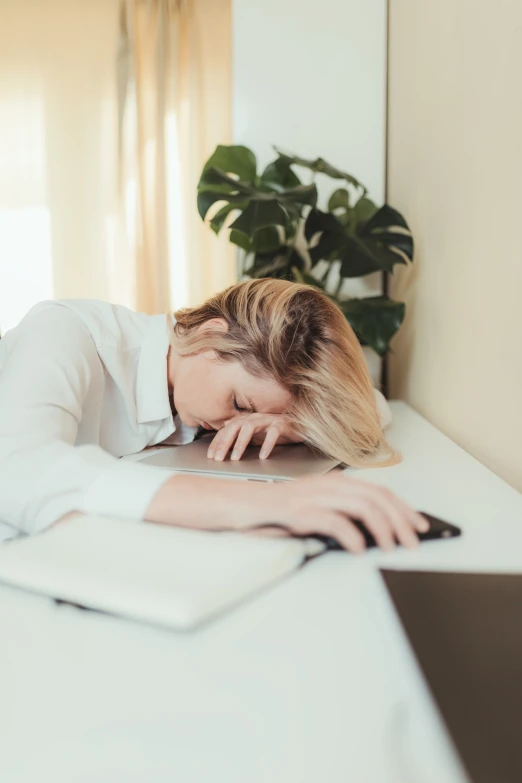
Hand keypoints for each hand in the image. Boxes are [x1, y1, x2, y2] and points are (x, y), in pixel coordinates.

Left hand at [207, 412, 300, 460]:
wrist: (300, 426)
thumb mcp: (255, 436)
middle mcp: (255, 417)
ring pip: (250, 427)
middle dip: (224, 443)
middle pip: (234, 427)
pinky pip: (273, 433)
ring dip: (240, 443)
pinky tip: (262, 456)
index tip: (211, 456)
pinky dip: (267, 444)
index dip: (217, 442)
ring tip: (235, 458)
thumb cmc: (276, 431)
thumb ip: (240, 436)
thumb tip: (223, 440)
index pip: (227, 429)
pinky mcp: (282, 424)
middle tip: (218, 458)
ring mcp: (268, 420)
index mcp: (246, 420)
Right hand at [255, 473, 428, 552]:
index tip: (420, 526)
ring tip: (392, 548)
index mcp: (337, 482)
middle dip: (401, 521)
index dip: (404, 509)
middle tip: (413, 543)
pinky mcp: (299, 511)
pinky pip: (333, 521)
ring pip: (362, 506)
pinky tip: (359, 549)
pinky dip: (352, 535)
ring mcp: (314, 496)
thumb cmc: (279, 510)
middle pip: (377, 498)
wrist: (242, 504)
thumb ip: (342, 513)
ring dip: (383, 529)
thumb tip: (376, 535)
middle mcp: (329, 485)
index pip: (380, 492)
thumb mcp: (316, 507)